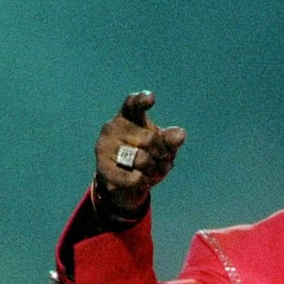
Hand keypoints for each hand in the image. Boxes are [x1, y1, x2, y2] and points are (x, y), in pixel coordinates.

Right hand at [94, 90, 185, 216]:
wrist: (125, 184)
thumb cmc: (146, 158)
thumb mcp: (162, 148)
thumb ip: (170, 140)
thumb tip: (180, 135)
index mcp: (128, 116)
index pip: (133, 104)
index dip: (142, 100)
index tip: (151, 98)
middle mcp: (112, 127)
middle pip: (150, 138)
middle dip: (162, 153)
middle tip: (160, 159)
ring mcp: (104, 146)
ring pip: (142, 159)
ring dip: (153, 170)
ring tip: (149, 171)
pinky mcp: (102, 168)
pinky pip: (133, 178)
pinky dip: (143, 182)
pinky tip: (141, 180)